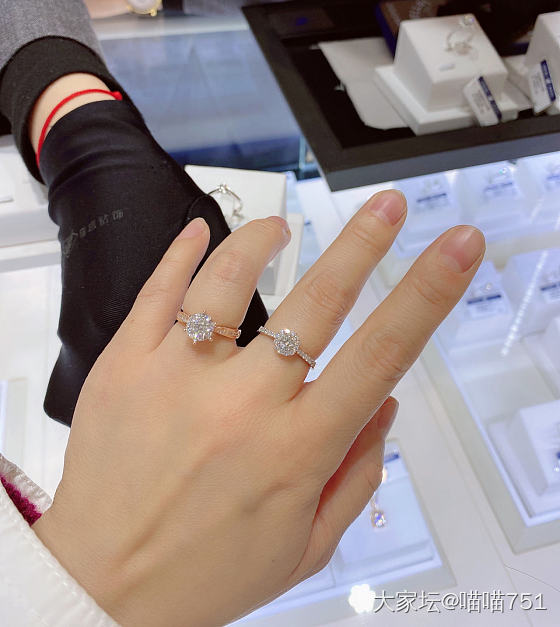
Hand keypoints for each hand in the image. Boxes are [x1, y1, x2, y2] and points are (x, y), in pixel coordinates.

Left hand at [33, 191, 484, 626]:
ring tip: (281, 227)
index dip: (428, 293)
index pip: (381, 354)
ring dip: (263, 240)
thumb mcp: (305, 548)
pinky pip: (156, 293)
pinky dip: (180, 254)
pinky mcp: (124, 367)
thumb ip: (357, 475)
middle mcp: (240, 404)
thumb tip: (384, 405)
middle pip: (318, 300)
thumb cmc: (202, 576)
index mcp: (295, 450)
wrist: (99, 592)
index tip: (454, 249)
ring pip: (230, 281)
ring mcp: (176, 378)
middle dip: (364, 242)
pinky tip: (198, 232)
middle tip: (386, 207)